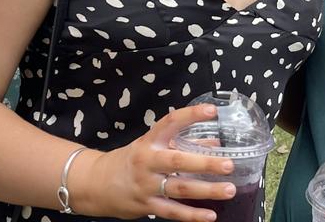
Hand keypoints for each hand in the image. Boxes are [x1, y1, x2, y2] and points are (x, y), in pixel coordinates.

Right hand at [80, 104, 236, 220]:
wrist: (96, 184)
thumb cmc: (129, 161)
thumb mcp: (151, 146)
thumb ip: (183, 144)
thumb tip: (214, 144)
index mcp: (150, 142)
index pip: (170, 123)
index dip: (191, 115)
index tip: (212, 111)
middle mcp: (147, 162)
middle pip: (178, 161)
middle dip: (205, 163)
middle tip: (228, 164)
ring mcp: (146, 185)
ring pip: (179, 188)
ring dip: (206, 191)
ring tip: (228, 189)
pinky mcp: (146, 206)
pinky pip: (172, 212)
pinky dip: (192, 215)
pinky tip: (210, 215)